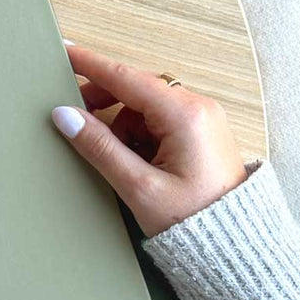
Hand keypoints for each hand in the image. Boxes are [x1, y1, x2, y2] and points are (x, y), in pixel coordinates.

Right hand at [52, 46, 247, 236]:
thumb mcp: (138, 187)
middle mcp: (198, 108)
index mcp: (185, 115)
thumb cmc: (193, 222)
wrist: (234, 246)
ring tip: (122, 162)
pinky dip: (141, 135)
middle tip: (76, 120)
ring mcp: (203, 119)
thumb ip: (99, 147)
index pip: (126, 78)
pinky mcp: (202, 133)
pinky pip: (161, 120)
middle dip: (105, 102)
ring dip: (124, 125)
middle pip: (137, 88)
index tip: (64, 52)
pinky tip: (137, 163)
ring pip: (146, 106)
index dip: (91, 65)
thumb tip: (65, 117)